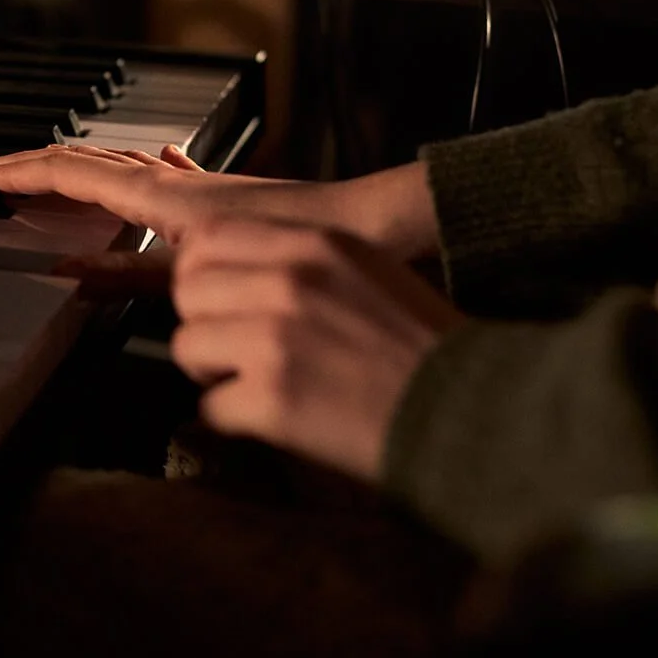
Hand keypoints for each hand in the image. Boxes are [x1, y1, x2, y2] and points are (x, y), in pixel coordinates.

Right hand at [0, 145, 441, 259]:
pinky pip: (152, 178)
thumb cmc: (294, 244)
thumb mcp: (200, 271)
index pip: (73, 174)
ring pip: (118, 166)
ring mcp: (195, 186)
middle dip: (36, 165)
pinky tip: (142, 168)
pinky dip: (125, 177)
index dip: (22, 174)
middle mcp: (174, 182)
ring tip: (43, 173)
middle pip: (88, 162)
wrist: (362, 225)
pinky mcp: (215, 197)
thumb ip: (133, 273)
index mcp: (162, 196)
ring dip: (74, 168)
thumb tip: (73, 273)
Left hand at [168, 216, 466, 482]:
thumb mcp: (367, 270)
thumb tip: (233, 271)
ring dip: (212, 373)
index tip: (219, 299)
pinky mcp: (272, 398)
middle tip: (234, 350)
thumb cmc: (424, 348)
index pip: (208, 237)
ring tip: (257, 385)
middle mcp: (291, 280)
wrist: (471, 410)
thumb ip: (302, 260)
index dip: (203, 273)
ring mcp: (277, 338)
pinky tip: (275, 420)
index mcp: (317, 242)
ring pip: (186, 345)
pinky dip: (234, 420)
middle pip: (187, 288)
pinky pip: (209, 407)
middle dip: (202, 322)